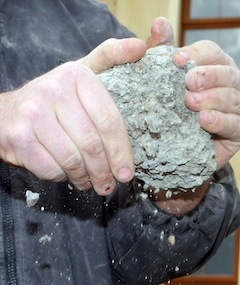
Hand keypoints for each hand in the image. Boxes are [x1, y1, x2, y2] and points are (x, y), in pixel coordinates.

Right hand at [0, 18, 174, 195]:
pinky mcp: (19, 137)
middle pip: (92, 144)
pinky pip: (52, 168)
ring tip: (90, 183)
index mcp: (76, 75)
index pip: (109, 120)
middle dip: (104, 171)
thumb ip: (110, 59)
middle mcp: (53, 91)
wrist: (8, 113)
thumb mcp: (82, 74)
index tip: (127, 172)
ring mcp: (33, 114)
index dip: (121, 152)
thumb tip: (140, 48)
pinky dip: (63, 177)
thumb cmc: (55, 100)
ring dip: (85, 178)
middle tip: (109, 185)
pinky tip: (68, 176)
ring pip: (72, 160)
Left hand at [173, 40, 239, 168]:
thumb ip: (162, 51)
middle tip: (188, 82)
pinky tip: (204, 120)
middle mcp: (228, 86)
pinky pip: (234, 125)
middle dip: (208, 75)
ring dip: (212, 98)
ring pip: (231, 98)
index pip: (211, 53)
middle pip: (226, 73)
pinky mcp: (235, 133)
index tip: (176, 59)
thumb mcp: (163, 79)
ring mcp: (235, 109)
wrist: (172, 148)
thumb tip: (159, 23)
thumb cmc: (170, 109)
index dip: (196, 54)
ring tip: (191, 102)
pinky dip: (220, 121)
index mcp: (213, 67)